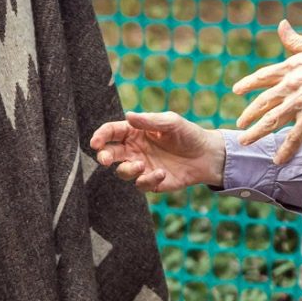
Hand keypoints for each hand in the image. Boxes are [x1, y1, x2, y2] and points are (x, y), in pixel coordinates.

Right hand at [89, 111, 225, 192]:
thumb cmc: (187, 134)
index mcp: (135, 132)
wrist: (206, 156)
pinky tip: (161, 173)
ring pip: (122, 171)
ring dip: (127, 169)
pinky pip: (141, 184)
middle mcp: (134, 150)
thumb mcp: (171, 122)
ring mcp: (142, 167)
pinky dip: (147, 180)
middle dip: (103, 156)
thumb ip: (149, 121)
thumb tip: (128, 116)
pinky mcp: (152, 182)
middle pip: (110, 153)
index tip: (95, 143)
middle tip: (104, 159)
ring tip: (140, 165)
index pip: (111, 132)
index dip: (100, 136)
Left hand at [233, 19, 301, 162]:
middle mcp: (290, 84)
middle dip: (249, 113)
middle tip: (239, 123)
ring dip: (257, 132)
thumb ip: (295, 39)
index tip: (236, 90)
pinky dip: (286, 149)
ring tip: (245, 140)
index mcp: (291, 66)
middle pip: (263, 102)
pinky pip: (295, 136)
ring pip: (272, 120)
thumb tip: (282, 25)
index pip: (263, 76)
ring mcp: (299, 101)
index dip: (248, 83)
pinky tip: (278, 159)